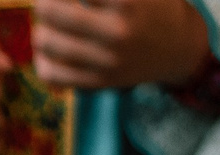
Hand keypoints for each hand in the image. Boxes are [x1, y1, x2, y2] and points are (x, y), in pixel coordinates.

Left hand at [33, 0, 208, 88]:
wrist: (179, 47)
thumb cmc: (155, 7)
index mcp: (127, 1)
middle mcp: (115, 31)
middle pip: (49, 10)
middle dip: (42, 2)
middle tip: (46, 2)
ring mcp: (105, 60)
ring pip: (45, 41)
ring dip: (40, 27)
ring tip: (48, 22)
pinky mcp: (97, 82)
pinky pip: (50, 73)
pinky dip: (42, 58)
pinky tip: (47, 48)